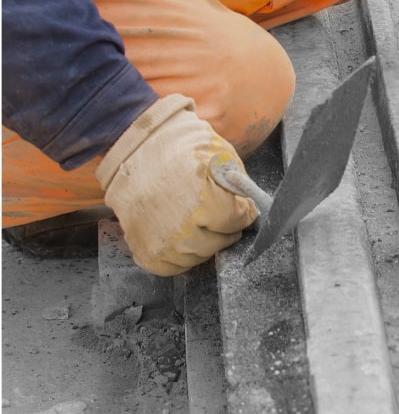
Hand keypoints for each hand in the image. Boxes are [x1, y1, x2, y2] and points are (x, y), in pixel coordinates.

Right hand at [96, 95, 258, 275]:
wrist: (134, 148)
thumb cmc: (179, 146)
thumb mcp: (220, 156)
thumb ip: (237, 187)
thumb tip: (249, 207)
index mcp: (204, 201)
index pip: (237, 221)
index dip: (243, 212)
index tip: (243, 208)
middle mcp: (181, 228)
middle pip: (219, 243)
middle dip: (227, 229)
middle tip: (226, 218)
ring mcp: (160, 242)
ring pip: (197, 257)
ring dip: (205, 243)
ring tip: (204, 223)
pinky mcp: (143, 250)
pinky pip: (172, 267)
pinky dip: (182, 256)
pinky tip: (185, 235)